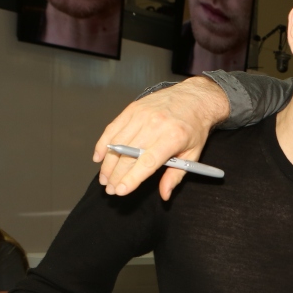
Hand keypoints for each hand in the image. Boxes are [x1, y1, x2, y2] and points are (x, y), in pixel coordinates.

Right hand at [93, 77, 228, 200]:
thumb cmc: (194, 127)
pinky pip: (113, 128)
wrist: (194, 98)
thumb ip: (176, 175)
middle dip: (116, 175)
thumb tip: (164, 194)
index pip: (147, 162)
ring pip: (117, 143)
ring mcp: (141, 115)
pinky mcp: (133, 109)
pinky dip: (103, 143)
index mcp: (172, 138)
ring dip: (107, 163)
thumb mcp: (193, 154)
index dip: (131, 177)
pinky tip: (98, 157)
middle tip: (110, 189)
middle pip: (128, 155)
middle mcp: (155, 125)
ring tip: (104, 178)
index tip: (120, 190)